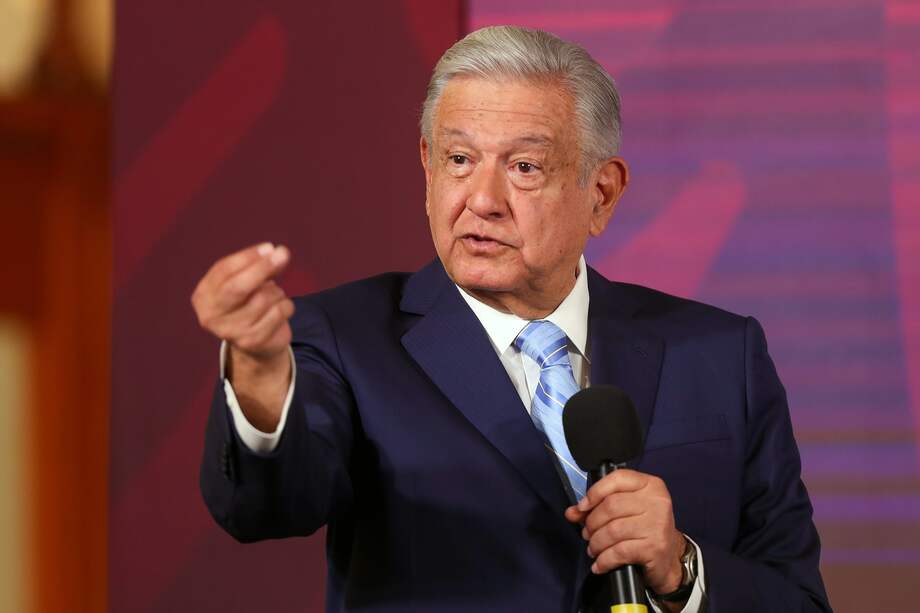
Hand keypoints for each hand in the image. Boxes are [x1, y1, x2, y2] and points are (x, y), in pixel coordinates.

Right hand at [191, 242, 294, 430]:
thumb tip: (276, 252)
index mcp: (202, 296)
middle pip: (237, 287)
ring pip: (263, 298)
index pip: (223, 270)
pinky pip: (278, 312)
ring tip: (273, 295)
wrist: (257, 343)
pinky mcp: (252, 342)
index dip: (248, 257)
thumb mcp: (247, 281)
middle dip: (262, 268)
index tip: (269, 247)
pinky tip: (280, 310)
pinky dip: (286, 306)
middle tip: (283, 253)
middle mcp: (210, 316)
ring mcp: (230, 332)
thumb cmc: (249, 303)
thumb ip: (258, 266)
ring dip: (276, 291)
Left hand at [564, 469, 685, 596]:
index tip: (582, 507)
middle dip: (592, 522)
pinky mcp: (654, 547)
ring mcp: (657, 524)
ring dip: (596, 543)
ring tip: (594, 549)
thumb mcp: (625, 511)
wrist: (669, 559)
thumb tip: (572, 512)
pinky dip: (604, 560)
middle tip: (587, 533)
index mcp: (650, 485)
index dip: (595, 492)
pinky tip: (600, 563)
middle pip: (611, 506)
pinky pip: (619, 552)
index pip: (617, 479)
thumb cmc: (645, 530)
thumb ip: (597, 507)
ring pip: (613, 530)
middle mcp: (657, 502)